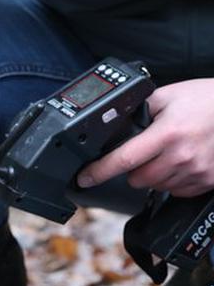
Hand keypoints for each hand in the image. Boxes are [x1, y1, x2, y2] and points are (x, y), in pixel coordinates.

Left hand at [77, 78, 213, 196]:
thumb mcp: (169, 95)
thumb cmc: (207, 100)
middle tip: (146, 150)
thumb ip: (140, 109)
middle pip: (138, 179)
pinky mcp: (207, 182)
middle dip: (133, 168)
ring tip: (168, 151)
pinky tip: (182, 161)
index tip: (84, 178)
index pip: (124, 159)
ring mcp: (196, 172)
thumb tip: (114, 122)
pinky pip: (177, 191)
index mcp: (167, 134)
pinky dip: (173, 180)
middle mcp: (181, 157)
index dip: (99, 171)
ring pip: (156, 186)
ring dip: (154, 174)